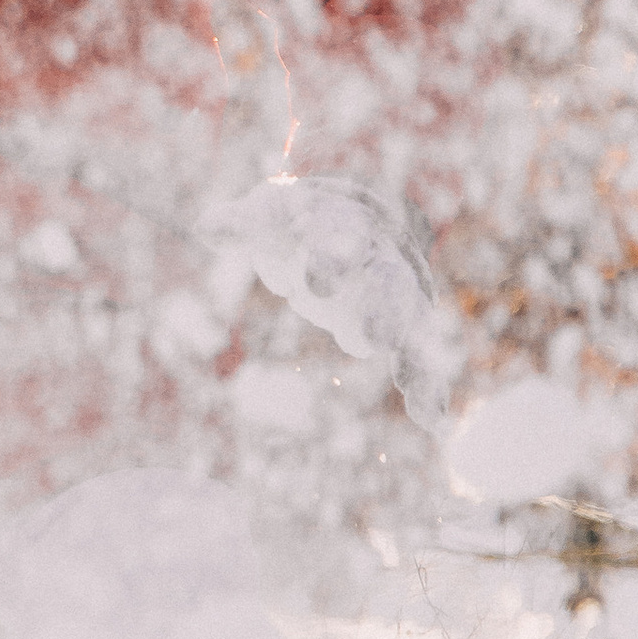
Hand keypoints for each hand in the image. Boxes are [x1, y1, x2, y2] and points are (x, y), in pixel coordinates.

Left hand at [205, 174, 457, 426]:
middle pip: (381, 278)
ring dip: (401, 341)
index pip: (335, 236)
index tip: (313, 282)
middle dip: (377, 306)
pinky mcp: (403, 324)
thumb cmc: (304, 222)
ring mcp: (393, 290)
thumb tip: (206, 227)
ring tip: (399, 375)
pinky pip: (419, 355)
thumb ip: (244, 224)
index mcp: (341, 224)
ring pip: (404, 315)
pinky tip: (432, 422)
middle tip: (368, 337)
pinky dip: (426, 386)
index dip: (326, 258)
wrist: (361, 218)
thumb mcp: (273, 216)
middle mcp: (375, 256)